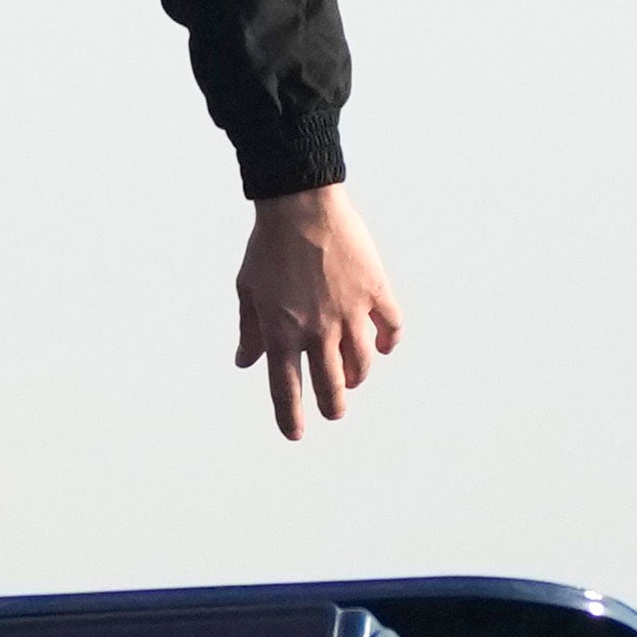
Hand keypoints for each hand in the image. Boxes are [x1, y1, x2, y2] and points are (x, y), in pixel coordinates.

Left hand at [234, 182, 399, 438]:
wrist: (300, 203)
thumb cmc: (268, 246)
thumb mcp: (248, 290)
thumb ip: (250, 330)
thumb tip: (245, 362)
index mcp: (281, 332)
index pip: (286, 391)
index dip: (291, 418)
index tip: (295, 434)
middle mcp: (317, 330)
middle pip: (331, 388)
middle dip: (333, 406)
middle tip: (334, 410)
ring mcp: (349, 312)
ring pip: (363, 364)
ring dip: (358, 377)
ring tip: (354, 378)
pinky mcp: (374, 290)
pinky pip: (391, 327)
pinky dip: (390, 342)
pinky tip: (384, 347)